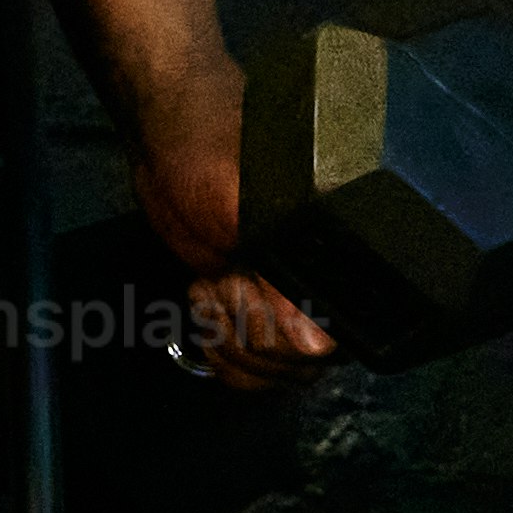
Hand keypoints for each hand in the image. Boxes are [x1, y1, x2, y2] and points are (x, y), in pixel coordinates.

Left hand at [129, 52, 338, 392]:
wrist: (172, 137)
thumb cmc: (212, 152)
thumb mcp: (243, 207)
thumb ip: (282, 269)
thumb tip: (316, 342)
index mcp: (339, 258)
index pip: (320, 346)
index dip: (269, 329)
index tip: (237, 280)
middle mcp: (327, 286)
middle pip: (295, 368)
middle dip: (242, 331)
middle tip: (221, 276)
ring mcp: (293, 303)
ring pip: (273, 374)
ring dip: (228, 341)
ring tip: (211, 287)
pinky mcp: (261, 310)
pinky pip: (256, 371)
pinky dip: (224, 355)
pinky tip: (211, 314)